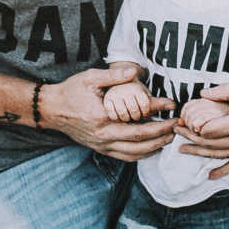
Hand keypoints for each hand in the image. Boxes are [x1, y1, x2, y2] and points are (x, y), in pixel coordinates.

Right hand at [42, 65, 173, 160]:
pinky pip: (126, 156)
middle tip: (177, 125)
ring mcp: (102, 145)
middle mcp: (103, 136)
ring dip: (155, 146)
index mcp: (102, 117)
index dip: (157, 112)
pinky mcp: (101, 149)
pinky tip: (153, 146)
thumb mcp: (90, 78)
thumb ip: (113, 76)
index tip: (171, 105)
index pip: (137, 119)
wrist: (51, 110)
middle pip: (140, 140)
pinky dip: (142, 154)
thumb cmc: (71, 91)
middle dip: (162, 133)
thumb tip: (134, 72)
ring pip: (135, 152)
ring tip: (170, 136)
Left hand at [175, 75, 228, 178]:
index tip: (182, 120)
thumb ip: (225, 91)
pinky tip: (211, 176)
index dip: (193, 127)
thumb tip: (202, 94)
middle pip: (211, 143)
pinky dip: (223, 171)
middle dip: (191, 138)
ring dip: (200, 153)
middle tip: (176, 132)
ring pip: (221, 155)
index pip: (210, 130)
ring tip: (182, 150)